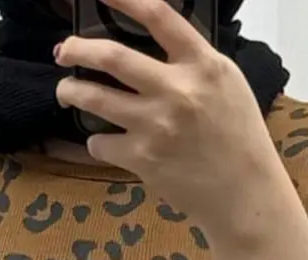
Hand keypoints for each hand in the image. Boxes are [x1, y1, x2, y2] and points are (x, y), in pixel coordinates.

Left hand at [54, 0, 287, 233]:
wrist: (244, 195)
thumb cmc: (239, 139)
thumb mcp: (227, 85)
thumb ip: (193, 62)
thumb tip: (155, 43)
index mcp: (202, 64)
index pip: (158, 16)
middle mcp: (177, 90)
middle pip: (112, 56)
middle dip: (78, 49)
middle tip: (63, 49)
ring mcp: (156, 125)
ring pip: (95, 98)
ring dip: (72, 92)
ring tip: (66, 92)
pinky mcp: (142, 158)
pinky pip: (100, 143)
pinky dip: (97, 143)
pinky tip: (104, 143)